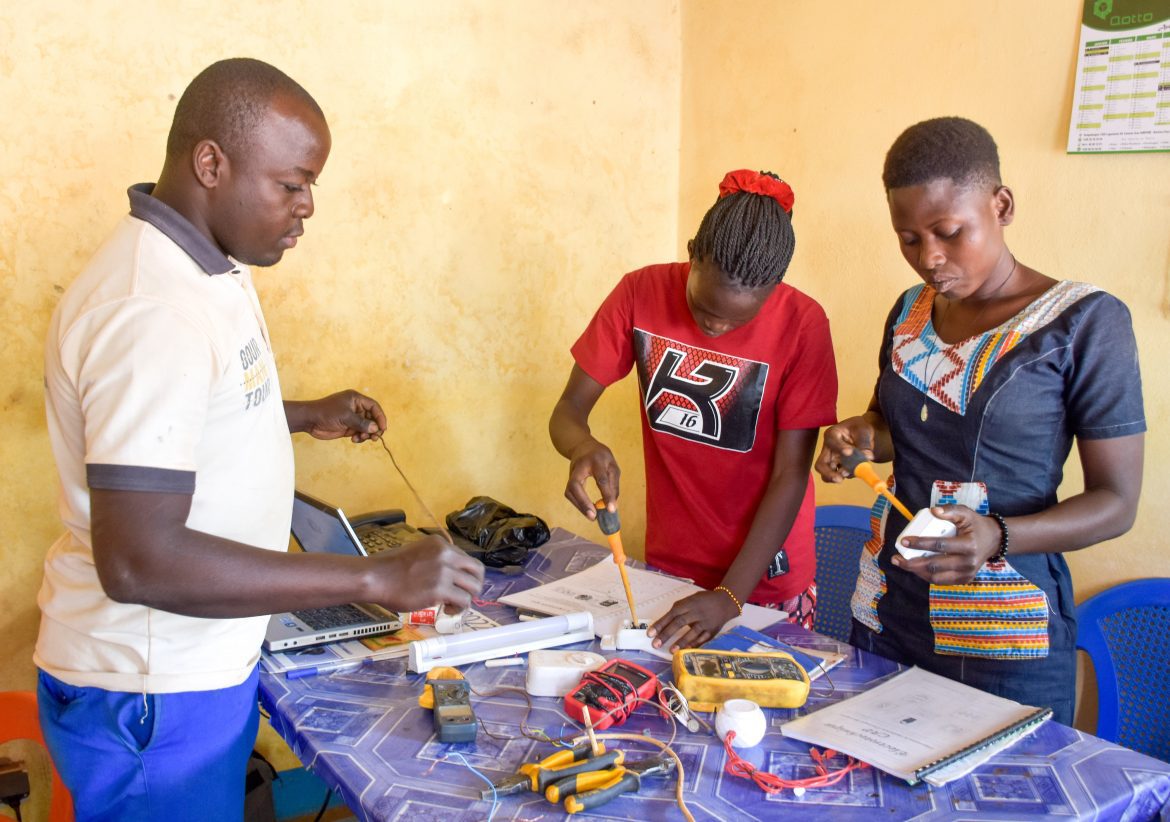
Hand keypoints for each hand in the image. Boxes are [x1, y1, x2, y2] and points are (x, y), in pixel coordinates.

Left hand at [294, 390, 386, 441]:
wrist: (310, 420)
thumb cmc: (326, 413)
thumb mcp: (345, 416)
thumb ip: (361, 423)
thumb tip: (375, 428)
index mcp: (356, 399)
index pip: (374, 407)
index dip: (380, 417)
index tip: (383, 428)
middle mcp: (355, 407)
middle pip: (372, 418)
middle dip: (374, 428)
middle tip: (375, 437)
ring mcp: (351, 418)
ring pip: (366, 427)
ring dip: (366, 434)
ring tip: (361, 438)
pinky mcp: (347, 427)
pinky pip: (359, 432)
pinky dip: (359, 437)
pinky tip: (354, 440)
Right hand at [367, 534, 484, 611]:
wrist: (375, 577)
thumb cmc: (389, 568)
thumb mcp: (418, 553)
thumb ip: (436, 560)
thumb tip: (450, 575)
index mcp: (441, 544)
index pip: (467, 559)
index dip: (465, 575)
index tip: (458, 585)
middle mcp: (446, 554)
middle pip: (477, 571)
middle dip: (473, 586)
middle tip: (462, 596)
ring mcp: (444, 571)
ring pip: (473, 587)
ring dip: (466, 599)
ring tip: (452, 606)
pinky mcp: (440, 589)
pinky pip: (463, 601)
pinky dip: (458, 609)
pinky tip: (446, 610)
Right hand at [564, 437, 619, 519]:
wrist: (582, 446)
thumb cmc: (601, 457)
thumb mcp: (612, 466)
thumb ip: (613, 485)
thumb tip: (613, 506)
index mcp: (596, 460)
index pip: (601, 479)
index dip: (606, 495)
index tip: (611, 509)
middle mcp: (580, 466)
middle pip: (575, 485)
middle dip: (583, 502)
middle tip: (593, 516)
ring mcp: (571, 472)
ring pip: (569, 491)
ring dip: (579, 506)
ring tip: (591, 516)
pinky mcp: (568, 479)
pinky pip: (570, 494)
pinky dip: (578, 504)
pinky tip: (586, 509)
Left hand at [646, 591, 738, 652]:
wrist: (725, 602)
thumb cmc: (703, 601)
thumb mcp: (690, 600)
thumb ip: (679, 609)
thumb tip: (664, 623)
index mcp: (689, 603)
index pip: (672, 614)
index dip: (661, 623)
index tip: (650, 633)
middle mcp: (697, 612)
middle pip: (680, 622)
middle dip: (666, 634)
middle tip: (655, 644)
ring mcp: (705, 622)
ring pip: (692, 632)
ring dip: (681, 642)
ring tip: (670, 650)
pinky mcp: (712, 631)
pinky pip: (702, 639)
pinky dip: (693, 645)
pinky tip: (685, 651)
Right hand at [815, 416, 876, 482]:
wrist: (861, 434)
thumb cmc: (859, 428)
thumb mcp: (863, 431)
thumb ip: (865, 443)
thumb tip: (867, 456)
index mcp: (832, 434)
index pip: (832, 442)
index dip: (839, 447)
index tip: (849, 452)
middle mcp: (829, 449)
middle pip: (821, 464)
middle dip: (828, 473)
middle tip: (839, 479)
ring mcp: (832, 460)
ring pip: (827, 474)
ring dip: (838, 476)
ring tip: (851, 473)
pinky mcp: (839, 468)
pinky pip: (839, 476)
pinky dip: (848, 475)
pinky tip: (857, 470)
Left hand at [892, 505, 1002, 584]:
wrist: (993, 540)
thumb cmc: (975, 525)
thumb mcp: (966, 513)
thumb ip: (950, 510)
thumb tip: (932, 511)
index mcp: (969, 545)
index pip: (940, 546)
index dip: (920, 543)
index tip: (903, 540)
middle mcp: (968, 563)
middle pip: (935, 566)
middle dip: (912, 563)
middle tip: (896, 558)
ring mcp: (967, 574)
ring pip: (936, 578)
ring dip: (916, 572)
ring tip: (902, 563)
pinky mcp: (964, 580)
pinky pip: (941, 581)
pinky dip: (926, 576)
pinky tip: (915, 568)